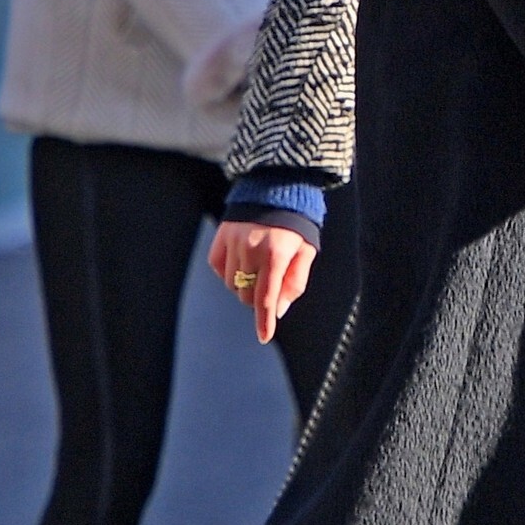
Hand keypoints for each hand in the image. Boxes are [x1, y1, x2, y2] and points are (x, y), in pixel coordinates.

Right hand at [209, 218, 318, 344]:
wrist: (278, 187)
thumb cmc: (297, 223)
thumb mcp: (306, 251)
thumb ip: (295, 282)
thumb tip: (278, 310)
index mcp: (276, 254)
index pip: (266, 298)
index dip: (264, 321)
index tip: (263, 336)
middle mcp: (251, 249)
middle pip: (246, 295)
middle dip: (257, 299)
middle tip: (268, 285)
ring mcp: (233, 242)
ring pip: (231, 284)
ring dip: (244, 286)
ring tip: (257, 269)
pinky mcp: (221, 236)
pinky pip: (219, 268)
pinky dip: (228, 272)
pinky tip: (242, 262)